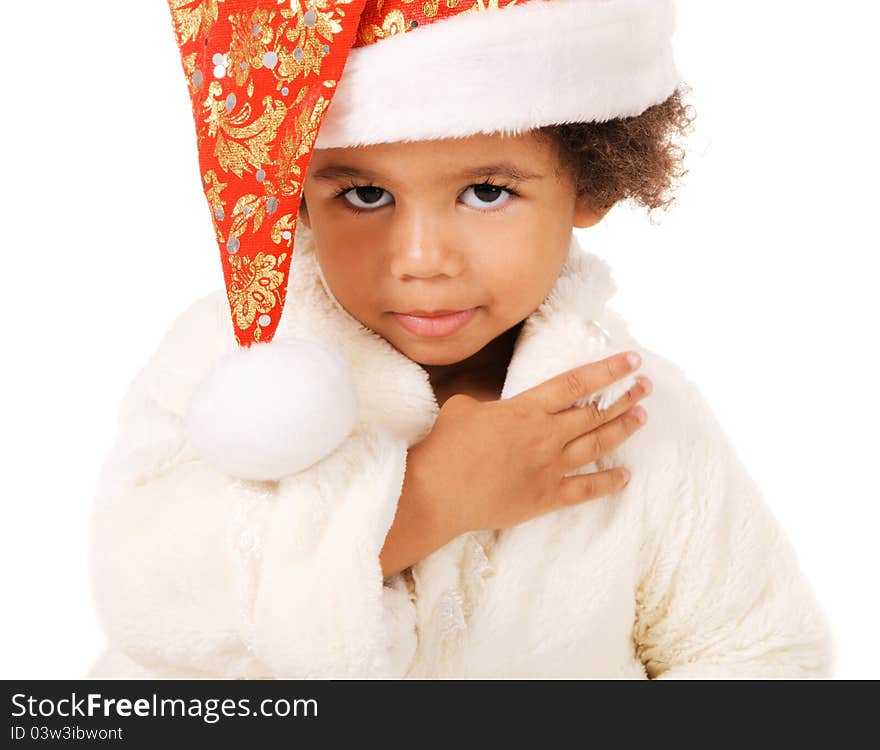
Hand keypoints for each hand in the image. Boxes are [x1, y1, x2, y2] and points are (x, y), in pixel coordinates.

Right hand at [409, 351, 650, 535]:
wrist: (439, 492)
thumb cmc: (446, 446)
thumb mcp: (465, 407)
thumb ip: (492, 404)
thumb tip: (500, 409)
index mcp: (527, 409)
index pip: (576, 383)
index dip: (608, 370)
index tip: (631, 361)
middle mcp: (546, 435)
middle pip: (595, 412)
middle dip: (625, 396)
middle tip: (645, 386)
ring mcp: (549, 468)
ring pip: (597, 445)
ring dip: (622, 429)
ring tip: (641, 416)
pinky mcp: (546, 497)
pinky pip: (586, 489)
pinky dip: (608, 482)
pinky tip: (625, 475)